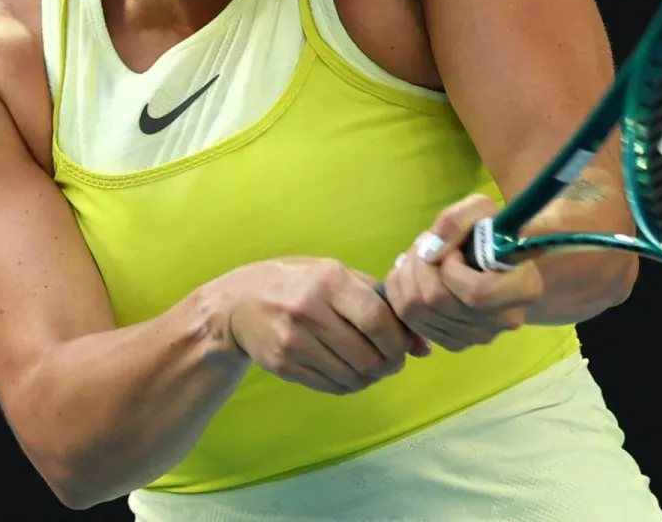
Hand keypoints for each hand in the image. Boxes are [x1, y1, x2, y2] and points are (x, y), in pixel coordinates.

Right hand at [216, 257, 425, 394]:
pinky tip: (349, 372)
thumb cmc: (298, 283)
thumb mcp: (336, 275)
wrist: (239, 303)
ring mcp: (294, 340)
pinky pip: (331, 386)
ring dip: (371, 377)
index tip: (404, 346)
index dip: (399, 341)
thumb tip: (423, 345)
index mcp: (328, 281)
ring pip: (352, 376)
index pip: (379, 321)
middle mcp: (309, 310)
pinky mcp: (284, 364)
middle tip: (392, 361)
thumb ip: (380, 302)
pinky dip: (349, 384)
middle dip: (390, 364)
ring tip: (371, 366)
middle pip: (369, 355)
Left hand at [383, 193, 543, 352]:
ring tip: (420, 257)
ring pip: (418, 312)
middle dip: (420, 265)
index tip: (454, 251)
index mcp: (523, 289)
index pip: (476, 293)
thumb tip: (431, 253)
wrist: (491, 256)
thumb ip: (456, 220)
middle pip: (438, 301)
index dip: (451, 269)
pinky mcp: (455, 343)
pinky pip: (411, 323)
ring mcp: (478, 337)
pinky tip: (414, 277)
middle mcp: (504, 320)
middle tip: (426, 246)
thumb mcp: (480, 208)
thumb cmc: (490, 230)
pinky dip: (401, 294)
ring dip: (407, 277)